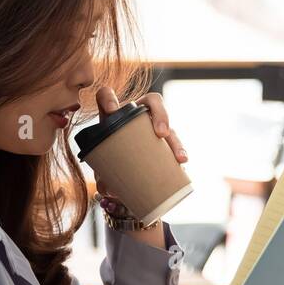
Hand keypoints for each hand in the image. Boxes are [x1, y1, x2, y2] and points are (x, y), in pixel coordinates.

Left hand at [93, 88, 186, 246]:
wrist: (123, 174)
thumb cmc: (108, 165)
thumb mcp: (102, 168)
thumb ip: (103, 177)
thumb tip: (110, 189)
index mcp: (113, 115)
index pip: (107, 95)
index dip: (109, 97)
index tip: (112, 110)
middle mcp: (135, 115)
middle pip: (152, 102)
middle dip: (160, 115)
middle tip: (162, 133)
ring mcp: (152, 125)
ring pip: (168, 123)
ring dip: (175, 138)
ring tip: (179, 156)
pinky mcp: (164, 140)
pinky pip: (175, 141)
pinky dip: (179, 151)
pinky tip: (182, 161)